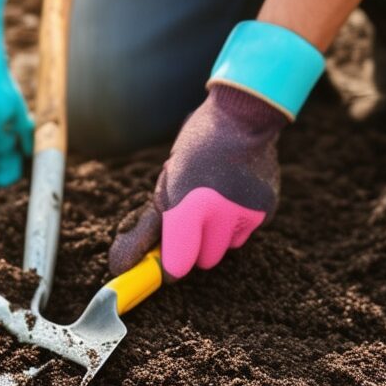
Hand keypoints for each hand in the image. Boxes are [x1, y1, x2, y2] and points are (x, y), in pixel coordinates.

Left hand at [109, 84, 285, 278]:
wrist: (242, 119)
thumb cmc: (194, 153)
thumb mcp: (164, 187)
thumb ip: (144, 231)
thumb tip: (119, 266)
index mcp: (188, 209)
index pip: (177, 266)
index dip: (169, 266)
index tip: (166, 261)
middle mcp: (220, 216)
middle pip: (204, 260)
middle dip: (195, 246)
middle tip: (192, 216)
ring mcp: (247, 215)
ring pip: (225, 248)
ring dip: (217, 234)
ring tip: (214, 200)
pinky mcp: (266, 212)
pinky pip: (245, 233)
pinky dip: (237, 222)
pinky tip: (234, 195)